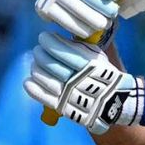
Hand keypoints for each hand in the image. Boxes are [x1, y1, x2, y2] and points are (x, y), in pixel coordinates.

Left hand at [23, 32, 143, 133]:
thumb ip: (81, 48)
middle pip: (53, 65)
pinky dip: (34, 89)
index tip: (44, 36)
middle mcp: (81, 81)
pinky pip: (45, 98)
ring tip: (35, 63)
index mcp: (92, 66)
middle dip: (41, 54)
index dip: (51, 42)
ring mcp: (72, 96)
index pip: (66, 52)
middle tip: (37, 49)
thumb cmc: (103, 75)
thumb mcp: (99, 58)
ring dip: (36, 69)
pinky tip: (28, 81)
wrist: (116, 102)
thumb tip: (58, 37)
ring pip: (47, 80)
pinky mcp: (66, 108)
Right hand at [35, 0, 144, 38]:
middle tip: (111, 16)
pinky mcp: (43, 7)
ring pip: (65, 2)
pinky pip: (55, 15)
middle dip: (96, 4)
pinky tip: (87, 31)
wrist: (96, 15)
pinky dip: (73, 25)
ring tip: (102, 24)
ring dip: (86, 16)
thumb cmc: (115, 1)